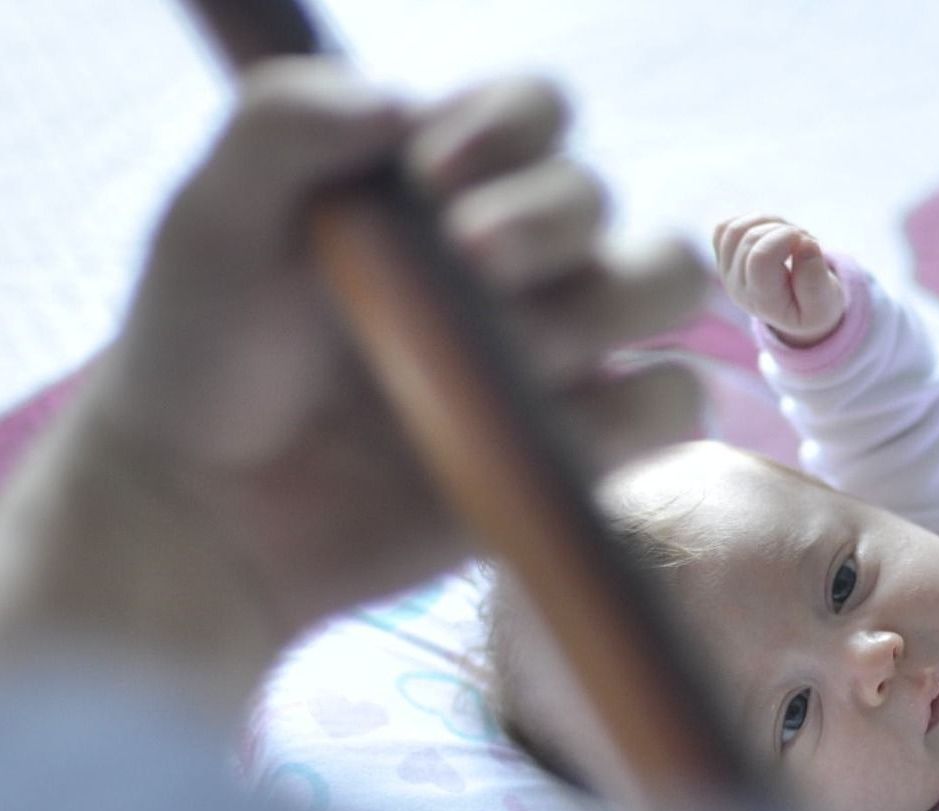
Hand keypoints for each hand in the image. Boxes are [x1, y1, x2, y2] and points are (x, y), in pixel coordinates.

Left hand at [92, 59, 706, 635]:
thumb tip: (401, 104)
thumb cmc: (206, 357)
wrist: (212, 513)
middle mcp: (517, 262)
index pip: (538, 114)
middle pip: (609, 199)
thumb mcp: (212, 216)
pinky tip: (552, 425)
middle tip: (470, 264)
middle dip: (552, 223)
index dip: (511, 130)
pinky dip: (636, 408)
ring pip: (665, 286)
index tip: (433, 180)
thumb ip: (286, 125)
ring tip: (512, 356)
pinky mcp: (579, 449)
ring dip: (604, 306)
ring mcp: (556, 355)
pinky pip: (668, 407)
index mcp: (444, 185)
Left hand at [712, 215, 845, 347]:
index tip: (807, 241)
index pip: (760, 258)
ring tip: (790, 236)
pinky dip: (752, 222)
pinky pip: (725, 227)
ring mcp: (726, 272)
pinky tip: (772, 234)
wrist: (798, 312)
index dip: (786, 237)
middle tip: (805, 242)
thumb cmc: (814, 306)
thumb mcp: (824, 304)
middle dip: (784, 230)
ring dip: (769, 222)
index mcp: (763, 302)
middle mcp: (738, 288)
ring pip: (735, 229)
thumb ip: (815, 280)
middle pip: (750, 239)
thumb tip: (804, 243)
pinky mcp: (722, 257)